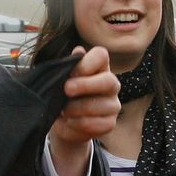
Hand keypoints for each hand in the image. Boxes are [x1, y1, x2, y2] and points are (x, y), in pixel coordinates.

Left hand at [48, 45, 120, 175]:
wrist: (64, 122)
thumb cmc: (64, 94)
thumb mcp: (62, 79)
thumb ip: (69, 66)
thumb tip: (78, 51)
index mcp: (98, 67)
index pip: (101, 55)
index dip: (87, 62)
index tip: (71, 72)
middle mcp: (111, 84)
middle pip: (109, 81)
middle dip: (85, 85)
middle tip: (66, 89)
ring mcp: (113, 104)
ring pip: (100, 105)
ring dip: (77, 108)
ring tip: (63, 110)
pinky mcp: (110, 123)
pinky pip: (97, 124)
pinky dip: (79, 124)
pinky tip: (69, 122)